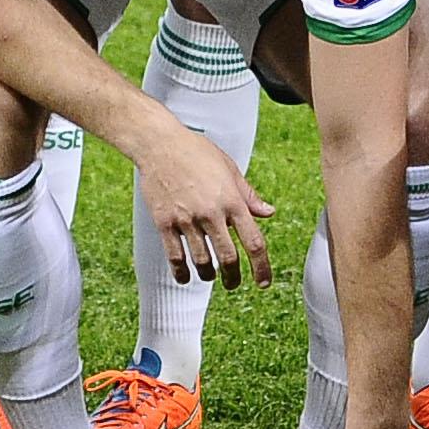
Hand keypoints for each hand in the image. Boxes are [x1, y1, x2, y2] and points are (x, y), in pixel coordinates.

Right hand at [143, 120, 276, 286]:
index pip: (253, 242)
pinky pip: (175, 256)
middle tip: (234, 284)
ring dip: (209, 276)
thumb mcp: (230, 169)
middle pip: (228, 258)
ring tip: (211, 277)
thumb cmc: (197, 153)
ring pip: (202, 260)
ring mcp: (186, 219)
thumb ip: (248, 195)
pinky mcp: (164, 223)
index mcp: (232, 200)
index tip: (263, 282)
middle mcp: (211, 213)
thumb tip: (268, 213)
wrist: (160, 144)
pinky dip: (182, 272)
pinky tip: (186, 277)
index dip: (262, 267)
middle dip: (234, 277)